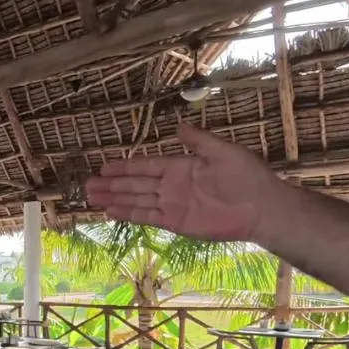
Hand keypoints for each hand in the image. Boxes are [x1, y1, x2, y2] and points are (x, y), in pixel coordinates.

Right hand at [84, 123, 282, 242]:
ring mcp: (172, 205)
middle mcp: (172, 186)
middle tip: (87, 185)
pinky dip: (130, 215)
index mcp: (181, 166)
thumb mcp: (224, 151)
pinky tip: (113, 212)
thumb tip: (179, 125)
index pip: (146, 166)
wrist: (261, 207)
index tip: (103, 167)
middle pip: (135, 184)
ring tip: (92, 199)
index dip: (125, 167)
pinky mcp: (176, 223)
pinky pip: (148, 218)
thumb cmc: (247, 176)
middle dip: (112, 184)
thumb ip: (198, 141)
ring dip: (115, 200)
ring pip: (136, 201)